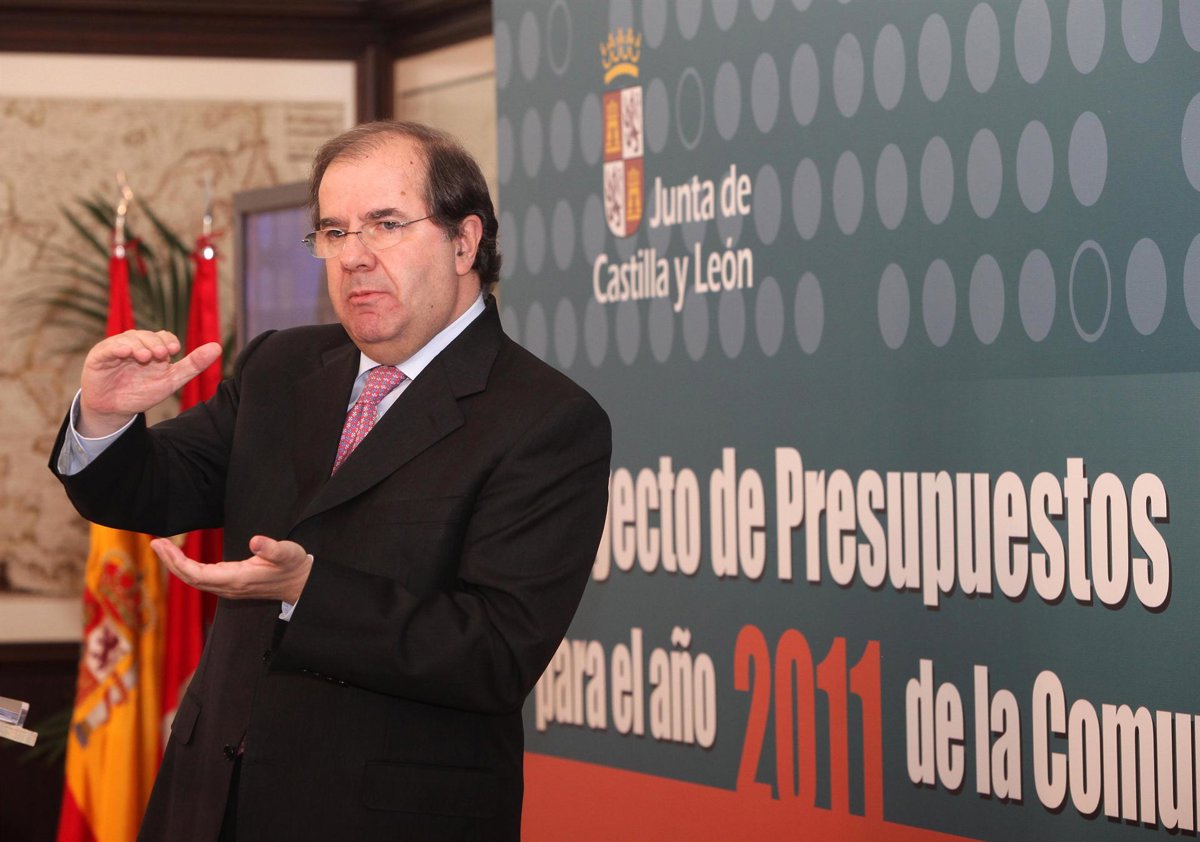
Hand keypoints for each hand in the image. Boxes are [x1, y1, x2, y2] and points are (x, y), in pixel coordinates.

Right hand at [79, 330, 221, 436]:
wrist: (115, 410)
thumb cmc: (142, 393)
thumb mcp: (171, 380)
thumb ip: (193, 365)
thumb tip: (217, 346)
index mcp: (153, 348)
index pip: (164, 336)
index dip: (169, 341)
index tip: (175, 351)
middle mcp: (136, 344)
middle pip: (147, 336)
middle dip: (155, 344)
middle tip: (161, 355)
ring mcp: (117, 348)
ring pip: (129, 338)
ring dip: (139, 345)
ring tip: (146, 357)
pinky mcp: (100, 356)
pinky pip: (108, 347)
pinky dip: (118, 347)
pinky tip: (126, 352)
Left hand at [151, 535, 313, 604]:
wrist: (302, 584)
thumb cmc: (294, 566)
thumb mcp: (288, 552)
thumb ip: (272, 548)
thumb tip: (256, 540)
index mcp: (238, 579)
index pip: (198, 574)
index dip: (177, 561)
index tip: (163, 545)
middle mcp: (229, 587)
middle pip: (190, 579)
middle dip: (170, 562)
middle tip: (155, 543)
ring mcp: (229, 588)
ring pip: (194, 580)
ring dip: (176, 566)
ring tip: (163, 548)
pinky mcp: (231, 585)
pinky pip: (202, 579)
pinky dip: (187, 569)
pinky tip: (182, 558)